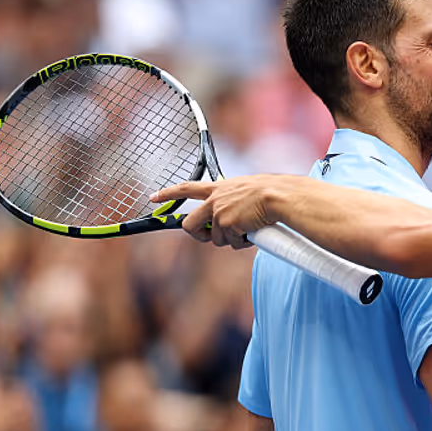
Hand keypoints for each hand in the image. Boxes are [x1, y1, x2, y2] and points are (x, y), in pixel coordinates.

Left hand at [151, 176, 282, 248]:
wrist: (278, 196)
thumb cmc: (269, 192)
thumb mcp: (244, 190)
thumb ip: (231, 201)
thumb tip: (229, 220)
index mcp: (218, 188)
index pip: (186, 188)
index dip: (168, 193)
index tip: (153, 197)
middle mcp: (214, 200)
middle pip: (189, 224)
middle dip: (198, 235)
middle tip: (211, 235)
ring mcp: (218, 213)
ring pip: (214, 239)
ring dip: (230, 239)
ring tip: (247, 228)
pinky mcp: (227, 225)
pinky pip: (232, 243)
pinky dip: (243, 242)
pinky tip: (253, 231)